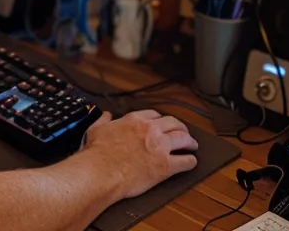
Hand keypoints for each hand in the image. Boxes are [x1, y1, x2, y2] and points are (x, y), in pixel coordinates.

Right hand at [78, 110, 198, 198]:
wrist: (100, 172)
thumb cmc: (97, 155)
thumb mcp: (96, 130)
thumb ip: (103, 121)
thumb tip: (106, 116)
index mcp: (135, 121)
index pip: (154, 115)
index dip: (160, 120)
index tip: (162, 124)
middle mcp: (151, 130)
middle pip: (173, 123)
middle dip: (180, 127)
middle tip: (182, 132)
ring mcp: (160, 147)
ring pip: (184, 139)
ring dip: (190, 142)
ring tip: (192, 145)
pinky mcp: (165, 166)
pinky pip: (186, 161)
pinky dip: (190, 161)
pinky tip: (191, 162)